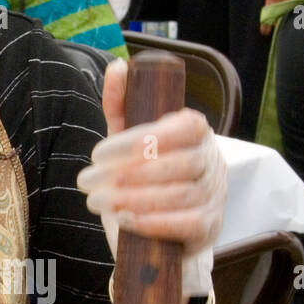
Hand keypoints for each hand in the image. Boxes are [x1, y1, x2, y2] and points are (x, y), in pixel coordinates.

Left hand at [76, 58, 227, 292]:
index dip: (143, 139)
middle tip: (87, 181)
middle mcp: (213, 161)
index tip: (99, 153)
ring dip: (133, 198)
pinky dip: (153, 222)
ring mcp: (215, 196)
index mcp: (197, 133)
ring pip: (181, 195)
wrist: (162, 236)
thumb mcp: (129, 143)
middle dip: (128, 173)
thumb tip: (118, 67)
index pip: (185, 127)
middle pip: (181, 164)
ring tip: (97, 201)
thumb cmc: (145, 181)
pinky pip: (187, 224)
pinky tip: (124, 219)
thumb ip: (123, 106)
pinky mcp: (210, 228)